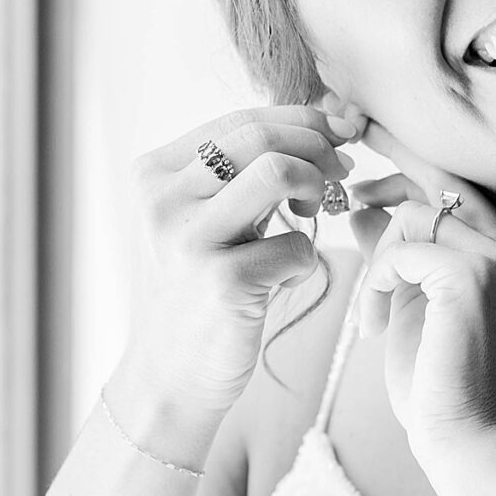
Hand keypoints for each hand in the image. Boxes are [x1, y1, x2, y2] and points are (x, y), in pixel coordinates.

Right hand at [107, 100, 362, 455]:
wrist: (169, 376)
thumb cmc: (197, 292)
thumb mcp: (203, 220)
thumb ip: (241, 174)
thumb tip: (325, 121)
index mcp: (154, 175)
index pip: (239, 120)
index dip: (301, 120)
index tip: (337, 133)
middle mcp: (163, 200)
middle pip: (259, 136)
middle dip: (317, 145)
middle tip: (341, 168)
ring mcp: (188, 240)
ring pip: (276, 171)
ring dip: (315, 184)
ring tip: (316, 210)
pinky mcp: (222, 282)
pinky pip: (296, 245)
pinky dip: (305, 258)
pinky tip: (284, 278)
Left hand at [345, 120, 495, 484]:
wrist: (465, 443)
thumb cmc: (439, 385)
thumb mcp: (412, 305)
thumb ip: (397, 253)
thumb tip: (361, 204)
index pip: (456, 183)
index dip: (408, 155)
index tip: (360, 131)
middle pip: (438, 180)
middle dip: (386, 163)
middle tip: (339, 173)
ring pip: (414, 212)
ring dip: (378, 258)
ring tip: (372, 311)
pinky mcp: (472, 276)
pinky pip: (403, 247)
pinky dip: (378, 282)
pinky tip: (377, 325)